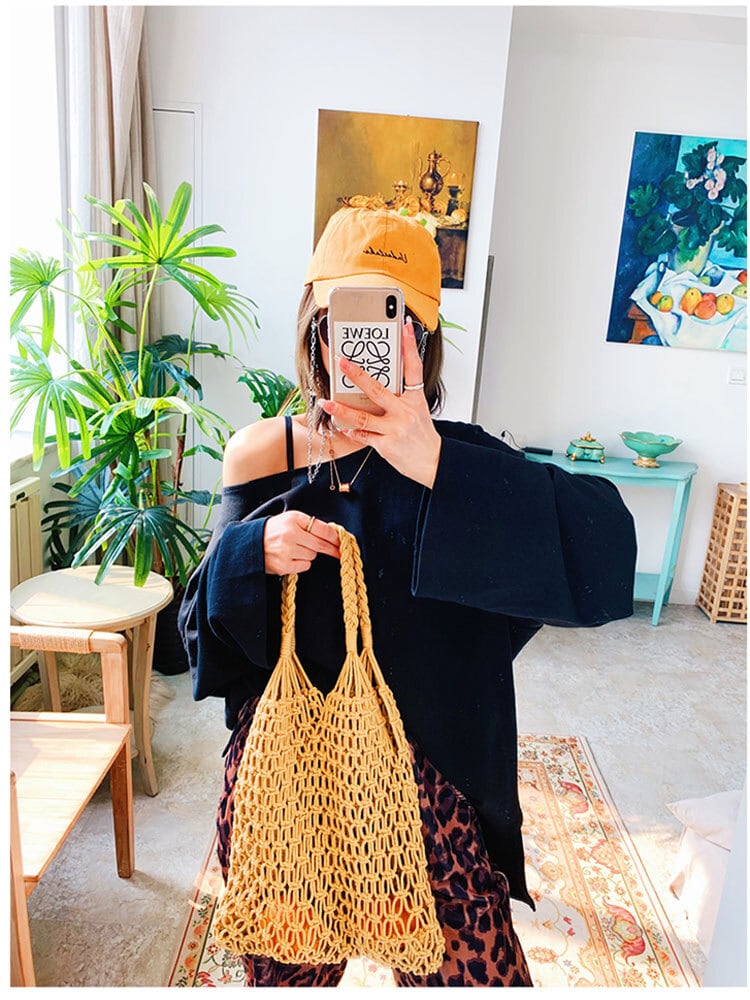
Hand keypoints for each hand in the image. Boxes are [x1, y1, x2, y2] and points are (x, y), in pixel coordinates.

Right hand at [264, 511, 339, 574]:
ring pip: (312, 556)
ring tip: (297, 548)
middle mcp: (290, 534)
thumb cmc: (275, 530)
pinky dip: (302, 563)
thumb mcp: (291, 519)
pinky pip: (305, 566)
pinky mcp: (283, 566)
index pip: (322, 529)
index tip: (342, 541)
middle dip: (332, 549)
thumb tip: (332, 534)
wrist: (251, 543)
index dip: (335, 536)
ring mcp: (286, 551)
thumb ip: (310, 524)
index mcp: (294, 519)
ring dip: (309, 554)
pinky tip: (292, 557)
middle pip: (321, 545)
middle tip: (339, 552)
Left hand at [318, 317, 441, 487]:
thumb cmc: (423, 437)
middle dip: (356, 375)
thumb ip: (400, 399)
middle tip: (341, 361)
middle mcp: (405, 412)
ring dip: (342, 410)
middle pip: (377, 390)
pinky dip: (351, 431)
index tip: (405, 326)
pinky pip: (363, 436)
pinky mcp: (386, 446)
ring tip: (326, 402)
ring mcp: (395, 429)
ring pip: (362, 417)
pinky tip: (341, 426)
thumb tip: (377, 387)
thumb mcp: (419, 412)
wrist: (434, 464)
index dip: (409, 346)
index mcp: (415, 400)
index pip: (413, 368)